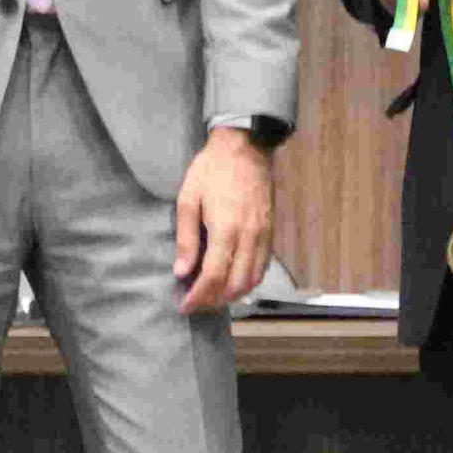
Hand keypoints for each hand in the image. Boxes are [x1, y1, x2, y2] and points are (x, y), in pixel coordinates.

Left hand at [174, 126, 274, 315]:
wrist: (245, 147)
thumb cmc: (212, 170)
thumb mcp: (189, 199)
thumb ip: (186, 238)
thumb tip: (182, 271)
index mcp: (225, 229)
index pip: (213, 277)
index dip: (198, 297)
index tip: (184, 306)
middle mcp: (248, 237)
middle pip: (235, 285)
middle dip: (214, 301)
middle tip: (196, 303)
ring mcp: (263, 235)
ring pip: (253, 280)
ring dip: (233, 295)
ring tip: (212, 296)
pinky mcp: (270, 231)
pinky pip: (263, 266)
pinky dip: (248, 281)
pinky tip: (233, 280)